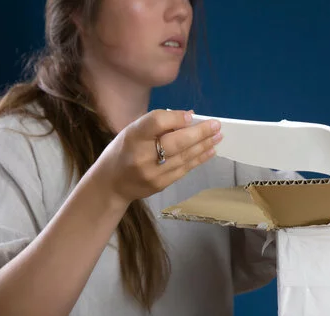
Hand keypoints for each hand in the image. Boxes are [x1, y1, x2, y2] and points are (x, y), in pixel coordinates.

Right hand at [90, 109, 221, 206]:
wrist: (111, 183)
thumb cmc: (123, 151)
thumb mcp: (133, 132)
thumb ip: (158, 124)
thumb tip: (189, 117)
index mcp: (133, 136)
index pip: (156, 122)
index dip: (176, 118)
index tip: (191, 116)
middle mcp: (142, 155)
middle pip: (176, 142)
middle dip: (200, 133)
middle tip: (216, 125)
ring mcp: (153, 172)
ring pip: (184, 157)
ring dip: (204, 145)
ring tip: (218, 136)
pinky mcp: (161, 184)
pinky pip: (184, 169)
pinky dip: (199, 159)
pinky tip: (209, 150)